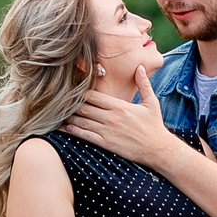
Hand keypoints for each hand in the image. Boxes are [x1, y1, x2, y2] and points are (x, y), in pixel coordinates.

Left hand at [63, 67, 181, 168]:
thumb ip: (143, 84)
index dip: (80, 93)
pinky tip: (66, 128)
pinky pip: (86, 137)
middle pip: (85, 108)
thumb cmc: (154, 125)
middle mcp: (112, 118)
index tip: (71, 89)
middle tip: (59, 100)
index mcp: (120, 106)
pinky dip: (74, 132)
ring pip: (82, 122)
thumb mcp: (151, 102)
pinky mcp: (107, 144)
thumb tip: (140, 67)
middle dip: (71, 104)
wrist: (159, 149)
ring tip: (58, 113)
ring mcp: (108, 132)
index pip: (94, 96)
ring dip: (69, 117)